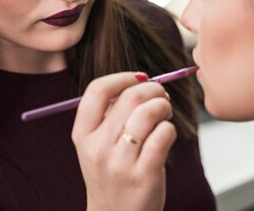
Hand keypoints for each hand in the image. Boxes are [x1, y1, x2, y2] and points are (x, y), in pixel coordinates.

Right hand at [72, 72, 175, 210]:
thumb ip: (108, 115)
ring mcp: (120, 163)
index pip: (97, 90)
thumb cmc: (111, 175)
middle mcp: (98, 147)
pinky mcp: (144, 175)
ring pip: (148, 113)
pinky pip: (163, 135)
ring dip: (163, 106)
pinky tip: (167, 134)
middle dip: (153, 89)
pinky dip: (170, 128)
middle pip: (129, 97)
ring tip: (165, 113)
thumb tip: (138, 80)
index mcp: (82, 135)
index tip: (138, 78)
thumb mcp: (96, 145)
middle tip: (161, 96)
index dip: (122, 77)